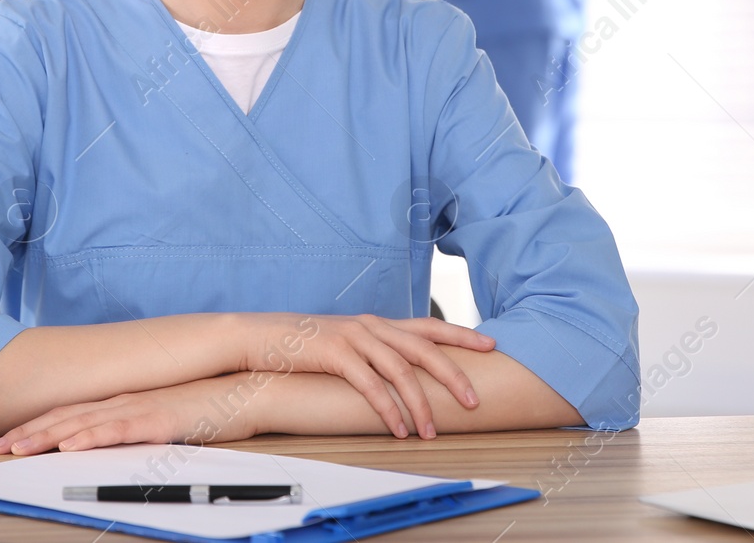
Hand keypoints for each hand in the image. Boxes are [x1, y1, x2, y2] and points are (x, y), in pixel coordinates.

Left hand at [0, 374, 261, 455]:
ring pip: (84, 423)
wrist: (247, 392)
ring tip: (17, 448)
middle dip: (29, 432)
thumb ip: (137, 426)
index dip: (37, 426)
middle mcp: (126, 400)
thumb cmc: (209, 407)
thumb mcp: (164, 418)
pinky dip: (91, 436)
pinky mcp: (159, 419)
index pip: (71, 413)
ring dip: (48, 436)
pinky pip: (119, 428)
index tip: (9, 439)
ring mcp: (141, 407)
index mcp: (125, 401)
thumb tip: (112, 440)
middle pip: (67, 416)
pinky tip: (70, 445)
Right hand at [234, 313, 494, 440]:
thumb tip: (403, 375)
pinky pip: (370, 384)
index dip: (460, 335)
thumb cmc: (306, 345)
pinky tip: (397, 428)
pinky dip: (387, 409)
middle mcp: (371, 326)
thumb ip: (374, 353)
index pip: (428, 327)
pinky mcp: (335, 353)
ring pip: (400, 370)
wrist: (263, 336)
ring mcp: (353, 337)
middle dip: (452, 375)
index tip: (490, 345)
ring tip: (430, 431)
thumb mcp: (346, 344)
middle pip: (423, 348)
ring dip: (419, 404)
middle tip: (473, 401)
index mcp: (377, 323)